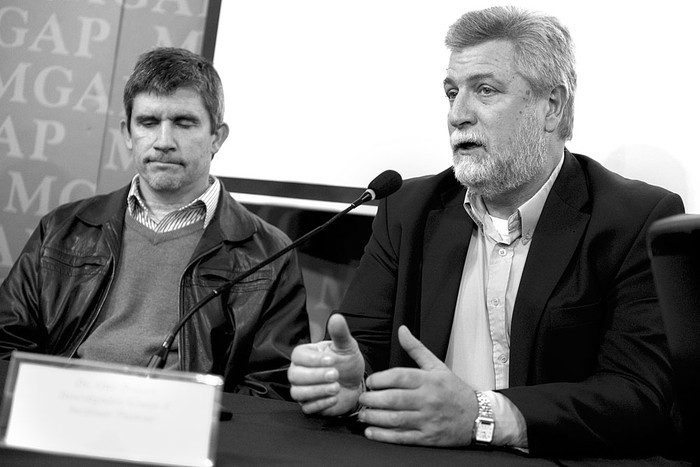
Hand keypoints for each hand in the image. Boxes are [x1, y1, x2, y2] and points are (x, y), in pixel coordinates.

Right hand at [288, 313, 364, 415]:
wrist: (355, 384)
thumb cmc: (347, 363)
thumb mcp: (347, 346)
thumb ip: (340, 333)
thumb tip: (336, 317)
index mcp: (306, 355)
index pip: (298, 356)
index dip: (312, 359)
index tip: (330, 360)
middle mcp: (300, 372)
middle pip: (294, 375)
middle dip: (315, 376)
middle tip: (335, 374)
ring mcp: (302, 389)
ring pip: (297, 392)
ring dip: (317, 391)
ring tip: (336, 387)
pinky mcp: (308, 405)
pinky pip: (306, 407)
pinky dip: (320, 404)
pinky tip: (334, 398)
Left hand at [357, 325, 477, 446]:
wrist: (478, 417)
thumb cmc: (455, 391)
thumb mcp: (437, 366)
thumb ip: (416, 348)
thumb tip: (402, 330)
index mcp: (429, 380)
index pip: (399, 377)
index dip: (380, 379)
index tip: (369, 382)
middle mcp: (428, 399)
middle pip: (394, 399)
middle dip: (373, 399)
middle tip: (362, 399)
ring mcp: (428, 420)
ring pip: (396, 419)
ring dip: (375, 418)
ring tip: (364, 415)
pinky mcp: (428, 437)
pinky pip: (402, 437)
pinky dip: (385, 436)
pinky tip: (372, 432)